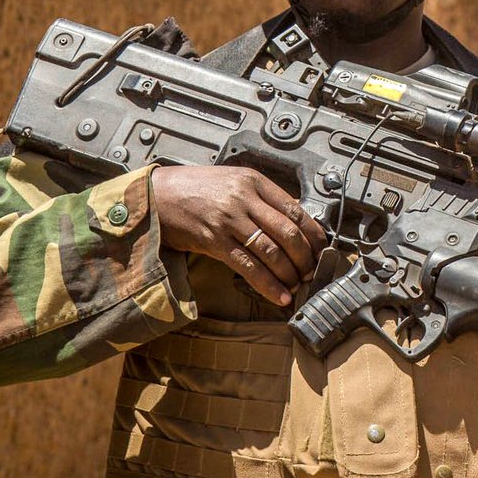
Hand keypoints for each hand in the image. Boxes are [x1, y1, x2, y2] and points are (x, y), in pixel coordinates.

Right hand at [151, 166, 327, 305]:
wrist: (156, 195)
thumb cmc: (195, 189)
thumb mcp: (233, 181)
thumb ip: (260, 198)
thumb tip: (291, 224)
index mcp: (254, 182)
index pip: (296, 209)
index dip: (314, 234)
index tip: (321, 249)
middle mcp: (244, 199)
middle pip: (288, 232)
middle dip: (306, 257)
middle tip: (312, 272)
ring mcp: (229, 220)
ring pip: (272, 251)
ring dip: (289, 274)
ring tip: (297, 286)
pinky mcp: (214, 241)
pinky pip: (248, 267)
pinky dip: (268, 284)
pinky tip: (278, 296)